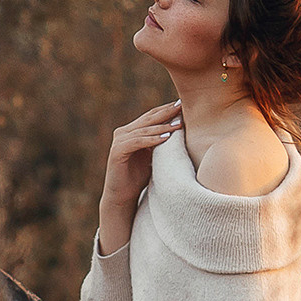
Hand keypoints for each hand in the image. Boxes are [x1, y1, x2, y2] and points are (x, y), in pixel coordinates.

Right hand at [99, 100, 183, 238]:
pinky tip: (166, 138)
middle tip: (181, 106)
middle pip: (148, 119)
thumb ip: (161, 141)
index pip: (151, 116)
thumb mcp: (154, 155)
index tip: (183, 105)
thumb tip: (182, 128)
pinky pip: (137, 142)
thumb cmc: (139, 177)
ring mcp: (119, 141)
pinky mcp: (117, 151)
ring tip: (178, 124)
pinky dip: (152, 139)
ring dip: (162, 126)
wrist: (122, 196)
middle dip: (166, 112)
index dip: (166, 109)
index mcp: (131, 131)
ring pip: (144, 130)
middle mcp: (123, 132)